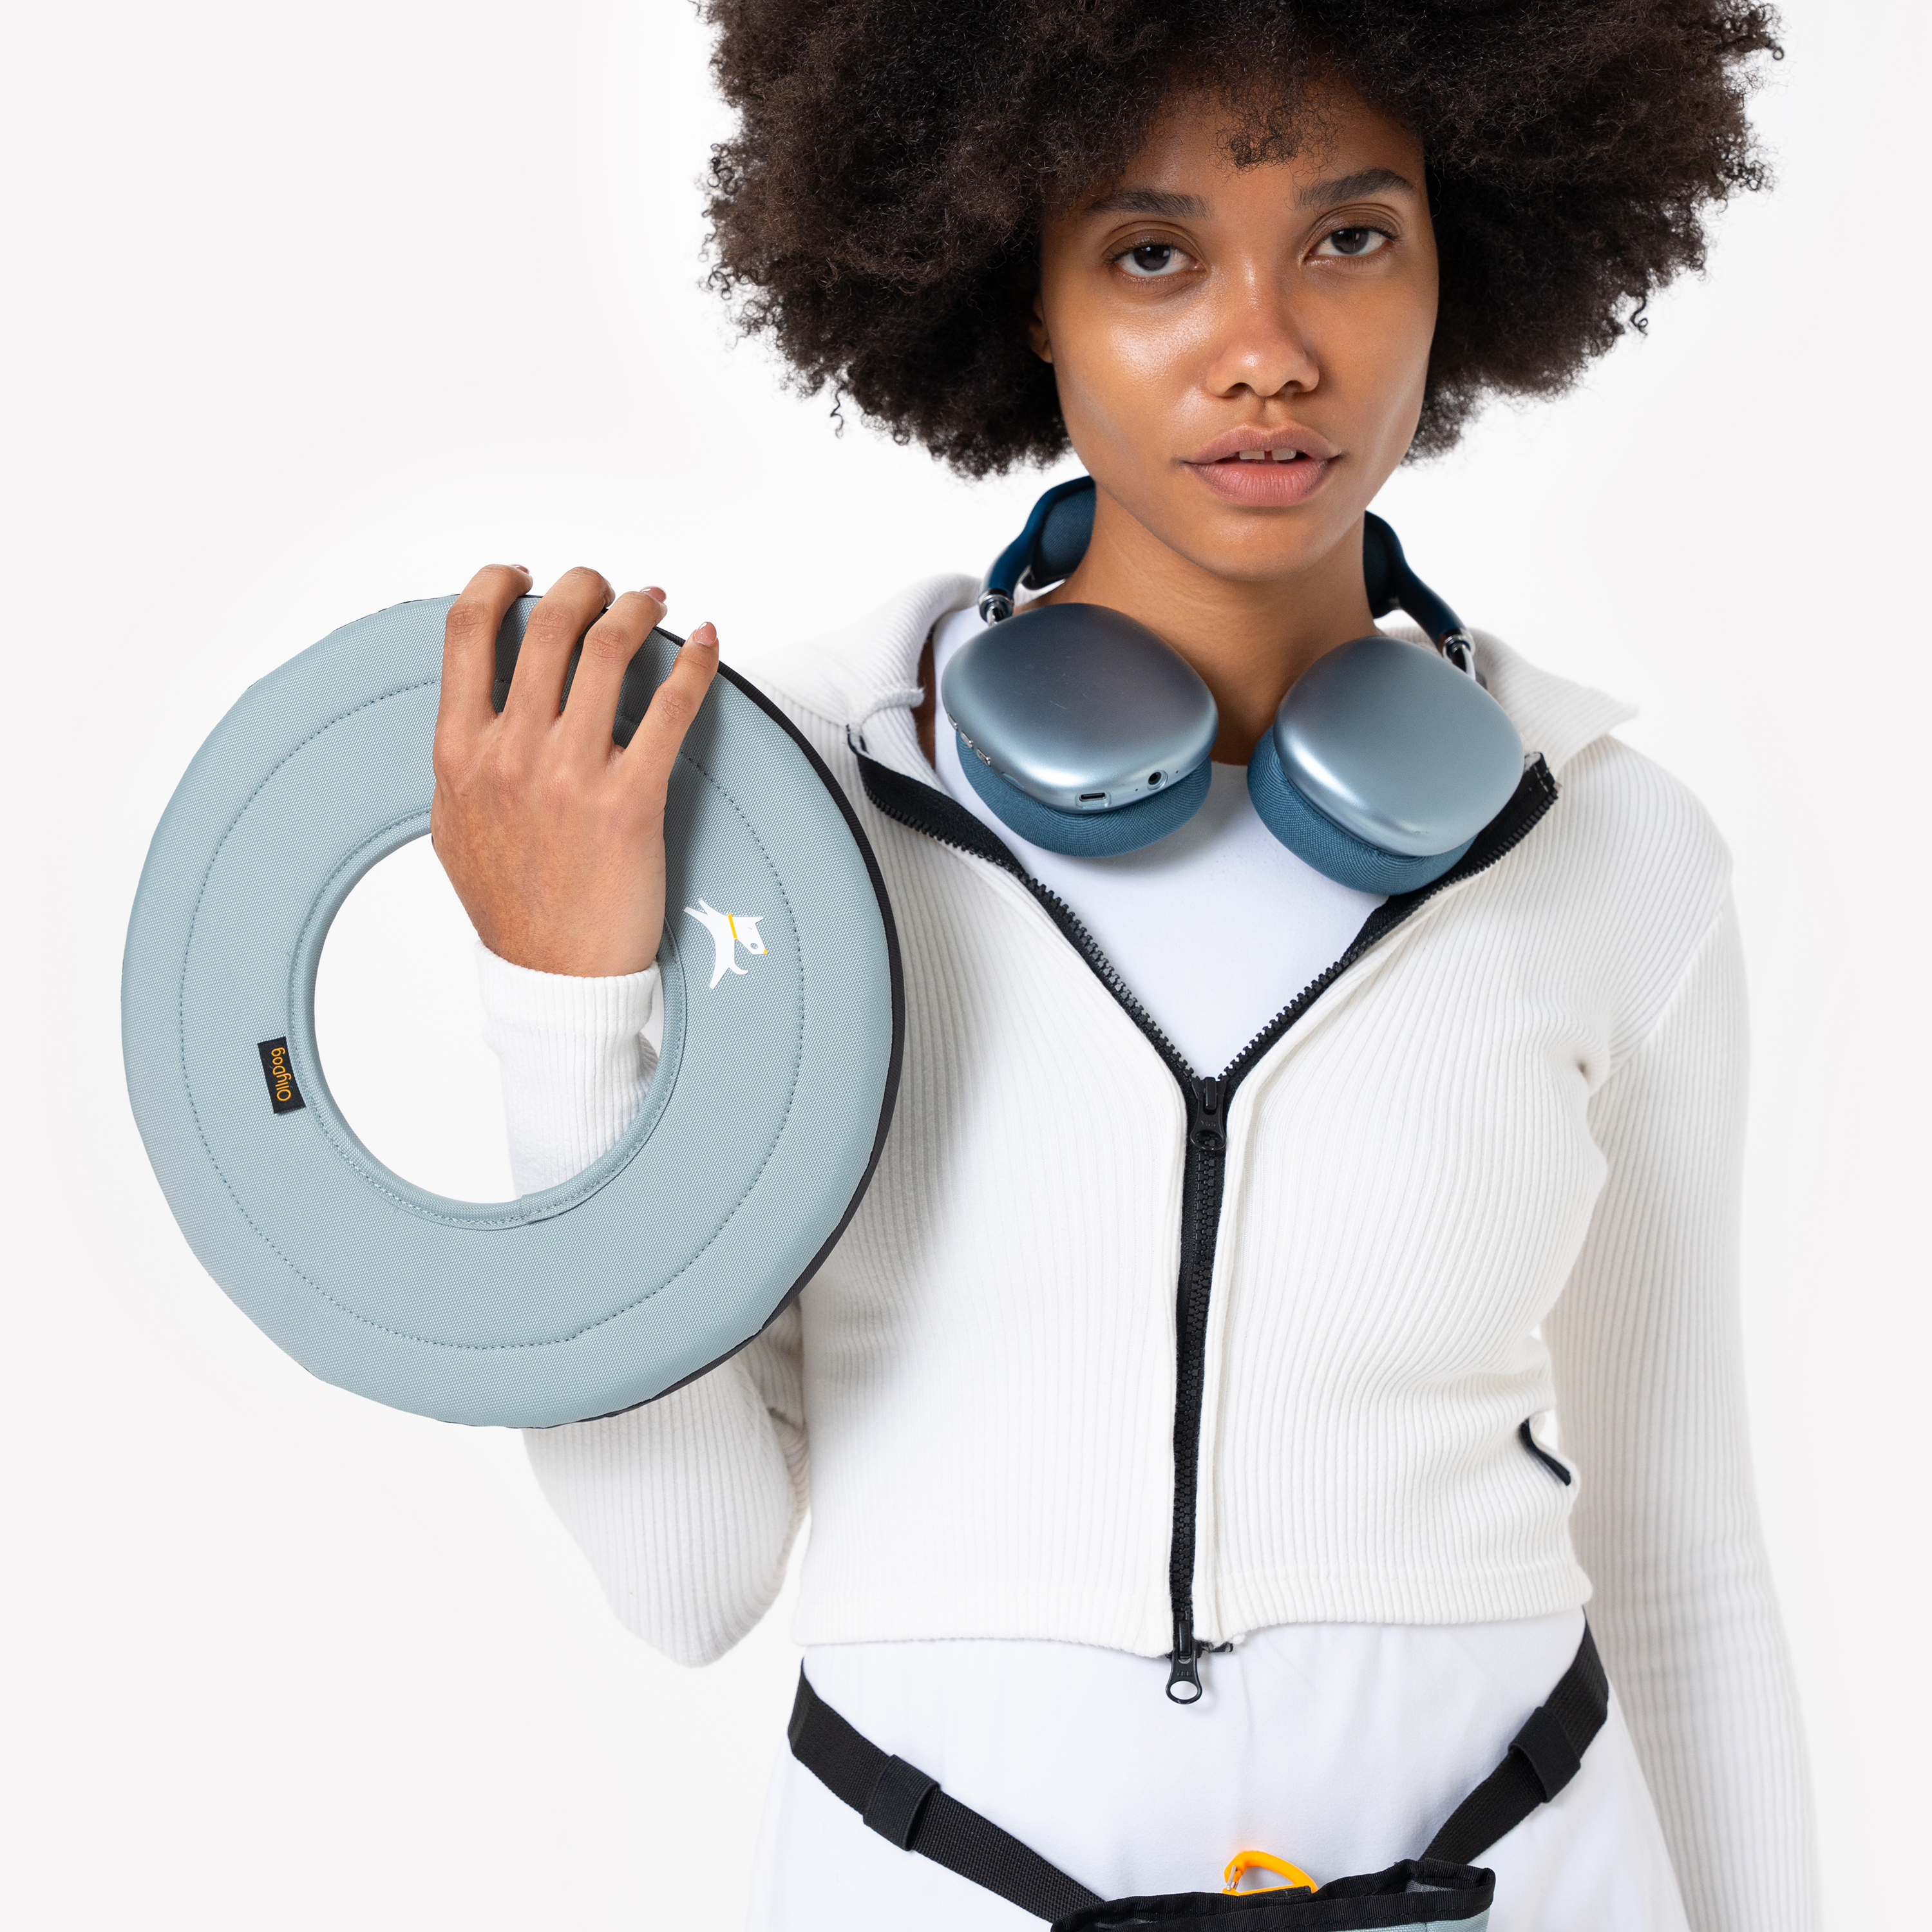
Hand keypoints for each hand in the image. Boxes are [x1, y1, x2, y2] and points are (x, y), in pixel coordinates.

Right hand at [429, 564, 719, 976]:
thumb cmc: (511, 905)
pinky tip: (708, 644)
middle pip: (548, 623)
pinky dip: (696, 662)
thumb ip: (461, 757)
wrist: (554, 976)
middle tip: (606, 587)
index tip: (522, 575)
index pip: (465, 629)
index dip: (497, 583)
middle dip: (584, 585)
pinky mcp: (633, 800)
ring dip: (637, 608)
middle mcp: (511, 753)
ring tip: (652, 603)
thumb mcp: (453, 824)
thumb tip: (475, 706)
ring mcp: (571, 775)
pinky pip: (672, 706)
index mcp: (460, 751)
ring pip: (609, 648)